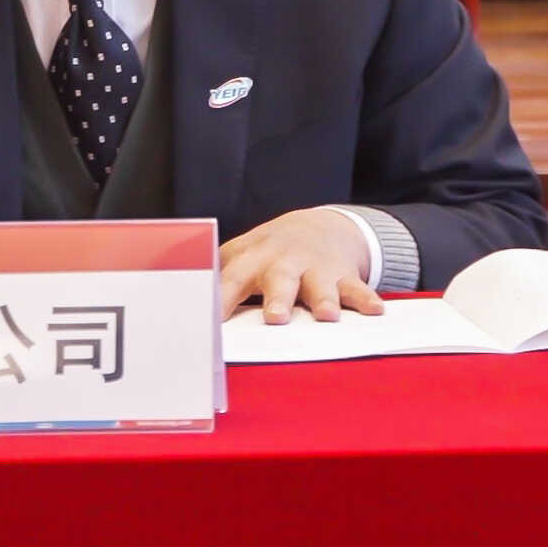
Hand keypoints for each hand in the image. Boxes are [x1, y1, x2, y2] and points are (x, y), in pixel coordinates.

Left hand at [221, 208, 384, 324]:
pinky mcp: (343, 276)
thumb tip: (172, 300)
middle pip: (279, 279)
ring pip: (320, 285)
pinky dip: (366, 299)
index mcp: (253, 261)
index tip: (208, 320)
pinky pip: (357, 288)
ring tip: (327, 316)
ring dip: (324, 299)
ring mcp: (316, 270)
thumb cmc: (271, 252)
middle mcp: (285, 264)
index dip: (219, 299)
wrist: (322, 226)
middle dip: (278, 297)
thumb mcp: (241, 254)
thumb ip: (216, 275)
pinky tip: (375, 311)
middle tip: (275, 318)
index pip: (231, 280)